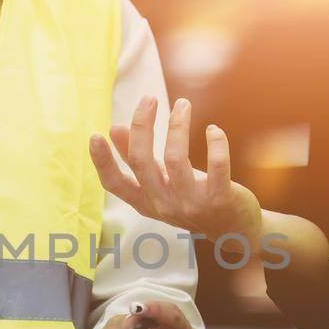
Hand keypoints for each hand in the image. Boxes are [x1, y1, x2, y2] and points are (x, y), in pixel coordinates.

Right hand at [89, 96, 261, 242]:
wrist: (234, 230)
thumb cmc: (193, 199)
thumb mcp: (162, 182)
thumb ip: (139, 159)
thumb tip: (114, 128)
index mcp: (146, 201)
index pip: (115, 184)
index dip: (103, 161)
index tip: (95, 135)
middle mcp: (164, 205)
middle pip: (142, 162)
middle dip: (142, 126)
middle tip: (148, 99)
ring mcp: (191, 204)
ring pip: (175, 159)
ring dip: (178, 126)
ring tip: (183, 104)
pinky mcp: (220, 199)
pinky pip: (217, 167)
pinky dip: (216, 143)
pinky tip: (213, 130)